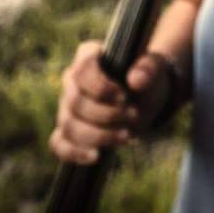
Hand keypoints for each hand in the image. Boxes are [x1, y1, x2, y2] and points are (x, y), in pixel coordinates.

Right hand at [48, 42, 174, 163]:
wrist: (145, 97)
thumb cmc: (146, 77)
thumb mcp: (154, 69)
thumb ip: (148, 69)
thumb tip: (135, 80)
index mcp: (88, 56)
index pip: (82, 70)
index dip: (101, 87)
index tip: (125, 97)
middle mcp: (71, 81)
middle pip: (75, 102)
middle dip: (106, 114)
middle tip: (133, 116)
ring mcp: (66, 107)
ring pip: (69, 125)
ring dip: (98, 135)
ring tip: (126, 136)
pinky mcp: (67, 130)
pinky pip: (59, 144)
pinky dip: (75, 152)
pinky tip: (96, 156)